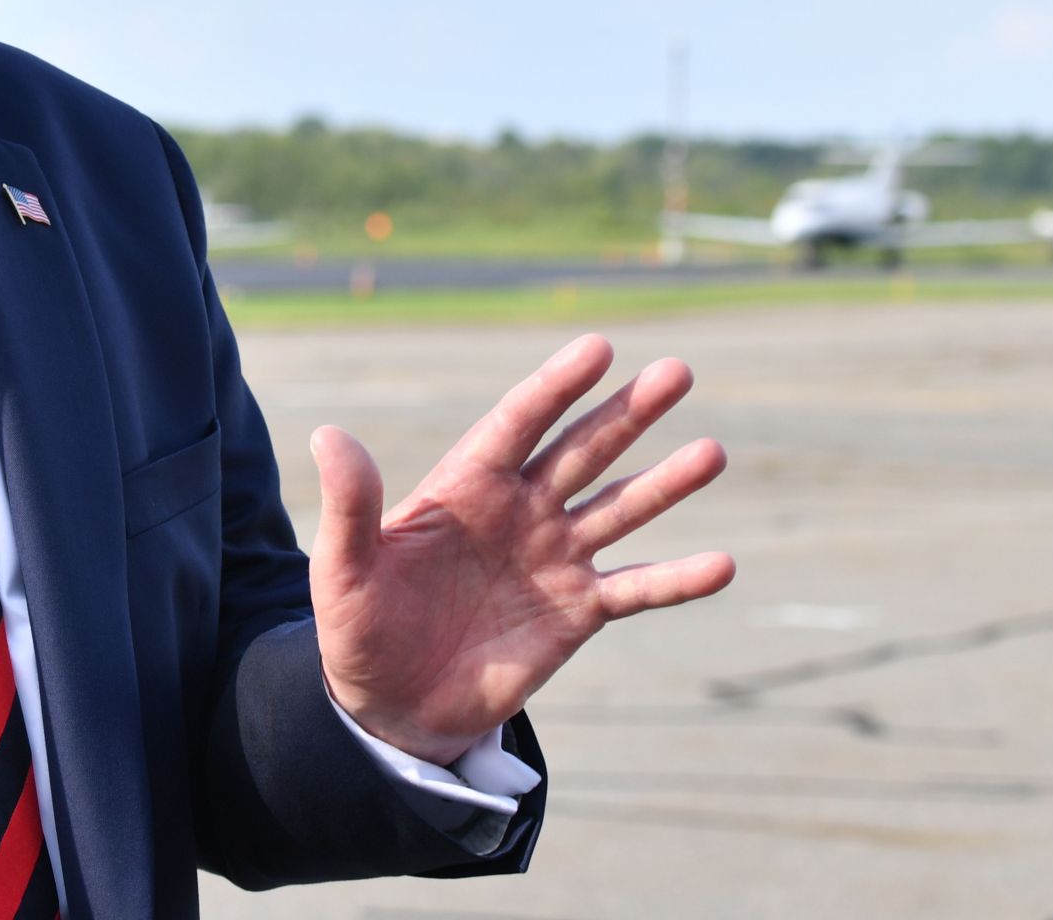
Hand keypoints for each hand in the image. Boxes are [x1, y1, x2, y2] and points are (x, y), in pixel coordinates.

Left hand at [310, 333, 733, 765]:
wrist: (390, 705)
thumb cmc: (359, 628)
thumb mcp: (344, 571)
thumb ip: (351, 506)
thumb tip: (328, 434)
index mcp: (466, 486)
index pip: (518, 424)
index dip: (556, 387)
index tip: (599, 347)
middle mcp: (520, 511)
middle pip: (582, 451)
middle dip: (627, 412)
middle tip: (678, 371)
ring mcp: (554, 558)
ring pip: (620, 510)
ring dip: (665, 482)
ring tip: (713, 451)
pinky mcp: (577, 612)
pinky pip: (636, 589)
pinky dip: (679, 578)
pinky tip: (724, 563)